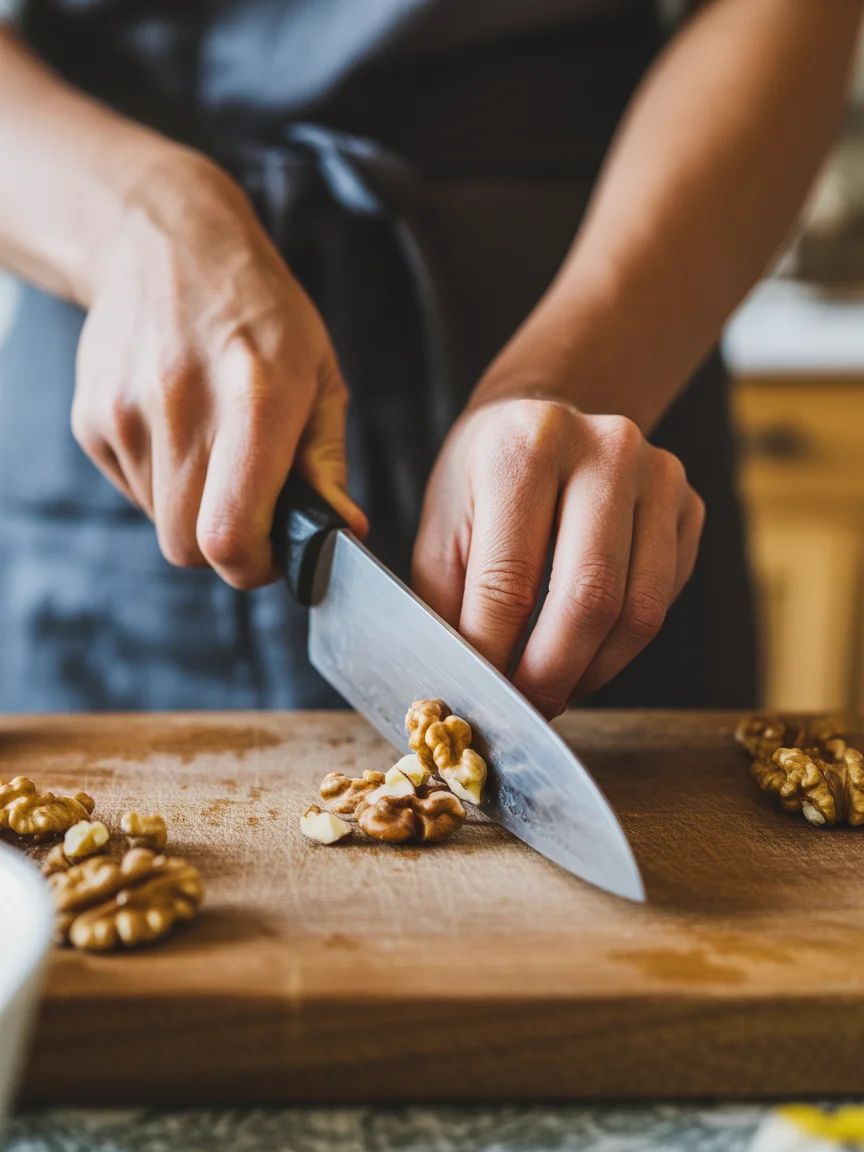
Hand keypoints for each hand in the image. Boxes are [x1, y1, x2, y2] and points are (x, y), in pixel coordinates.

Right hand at [72, 151, 365, 587]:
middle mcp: (182, 407)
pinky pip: (134, 491)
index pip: (231, 537)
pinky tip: (180, 427)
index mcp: (255, 400)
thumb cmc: (261, 315)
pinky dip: (163, 481)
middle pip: (188, 547)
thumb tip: (342, 534)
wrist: (166, 245)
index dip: (254, 568)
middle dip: (226, 547)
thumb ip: (328, 465)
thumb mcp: (319, 378)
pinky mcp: (91, 418)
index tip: (274, 554)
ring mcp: (126, 412)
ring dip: (196, 508)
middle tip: (253, 510)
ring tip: (216, 447)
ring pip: (161, 522)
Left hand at [412, 398, 703, 717]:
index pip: (510, 580)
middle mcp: (605, 448)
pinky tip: (588, 649)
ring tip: (556, 689)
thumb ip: (450, 605)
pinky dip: (623, 644)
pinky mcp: (690, 504)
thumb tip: (467, 686)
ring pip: (640, 610)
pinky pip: (665, 599)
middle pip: (589, 598)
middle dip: (552, 674)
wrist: (540, 416)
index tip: (483, 697)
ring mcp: (660, 474)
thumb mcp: (442, 529)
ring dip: (594, 670)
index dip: (494, 655)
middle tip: (527, 710)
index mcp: (527, 446)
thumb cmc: (482, 481)